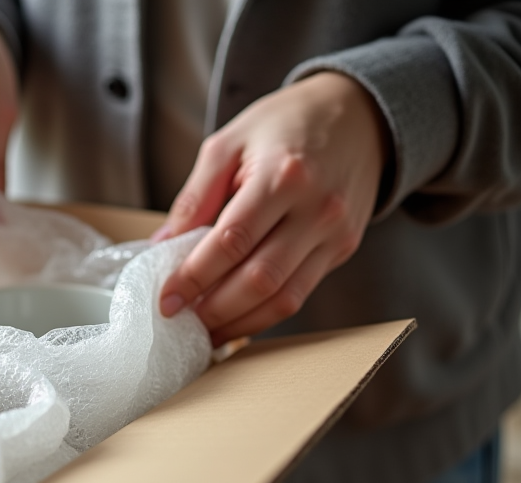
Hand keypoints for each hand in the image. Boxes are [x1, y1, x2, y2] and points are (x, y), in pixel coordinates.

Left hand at [155, 71, 391, 345]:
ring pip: (283, 298)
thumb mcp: (228, 142)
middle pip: (259, 279)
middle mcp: (316, 209)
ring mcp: (335, 233)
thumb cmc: (286, 124)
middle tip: (180, 320)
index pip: (231, 242)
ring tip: (203, 331)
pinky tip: (235, 319)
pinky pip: (299, 294)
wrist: (357, 115)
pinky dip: (263, 315)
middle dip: (213, 309)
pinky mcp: (342, 249)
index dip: (194, 277)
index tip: (167, 299)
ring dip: (239, 323)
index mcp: (283, 175)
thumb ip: (195, 197)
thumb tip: (163, 246)